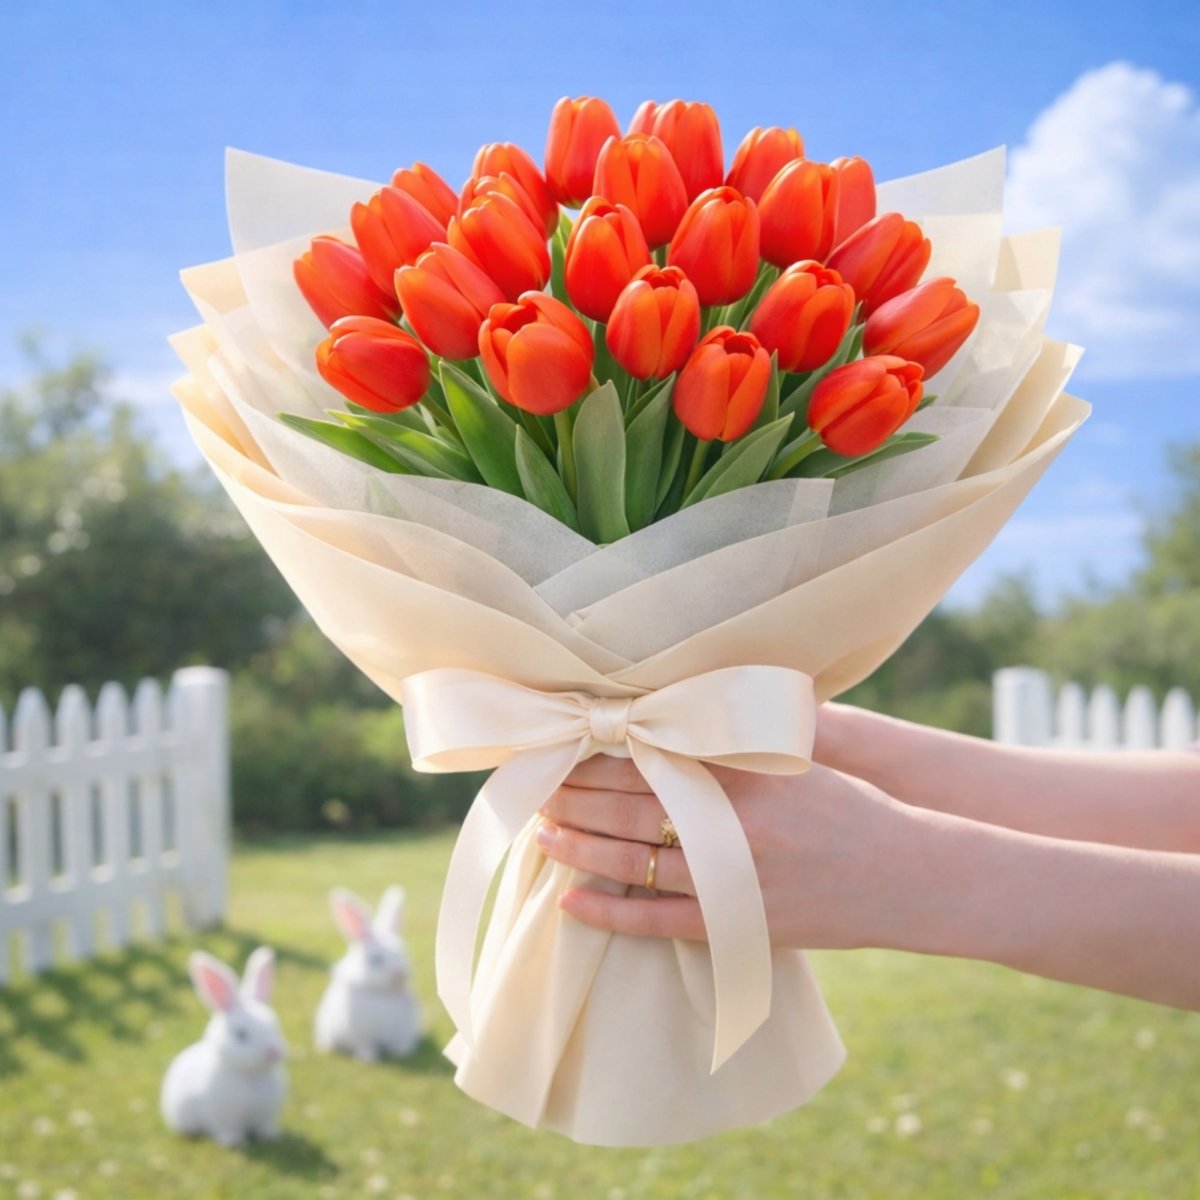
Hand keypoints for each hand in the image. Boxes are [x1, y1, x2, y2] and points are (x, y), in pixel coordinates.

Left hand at [538, 753, 921, 950]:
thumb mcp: (801, 752)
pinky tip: (571, 902)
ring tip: (541, 832)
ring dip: (579, 846)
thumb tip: (677, 695)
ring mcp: (734, 878)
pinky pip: (657, 922)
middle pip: (630, 804)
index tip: (562, 739)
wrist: (909, 876)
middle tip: (535, 782)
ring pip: (633, 860)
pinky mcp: (738, 925)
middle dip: (576, 792)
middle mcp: (733, 822)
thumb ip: (737, 730)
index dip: (599, 749)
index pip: (652, 754)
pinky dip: (610, 913)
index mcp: (746, 772)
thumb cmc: (852, 805)